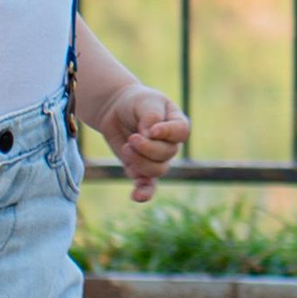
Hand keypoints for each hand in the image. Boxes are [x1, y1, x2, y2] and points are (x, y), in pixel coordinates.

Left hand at [101, 87, 188, 203]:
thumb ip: (151, 116)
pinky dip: (144, 193)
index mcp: (176, 124)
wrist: (115, 110)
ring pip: (157, 170)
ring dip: (139, 162)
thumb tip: (151, 135)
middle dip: (147, 148)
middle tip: (132, 138)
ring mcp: (156, 159)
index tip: (152, 130)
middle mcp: (170, 144)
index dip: (168, 133)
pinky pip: (148, 186)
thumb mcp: (144, 101)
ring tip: (126, 147)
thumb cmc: (134, 102)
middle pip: (167, 154)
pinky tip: (135, 197)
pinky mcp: (140, 169)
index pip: (181, 132)